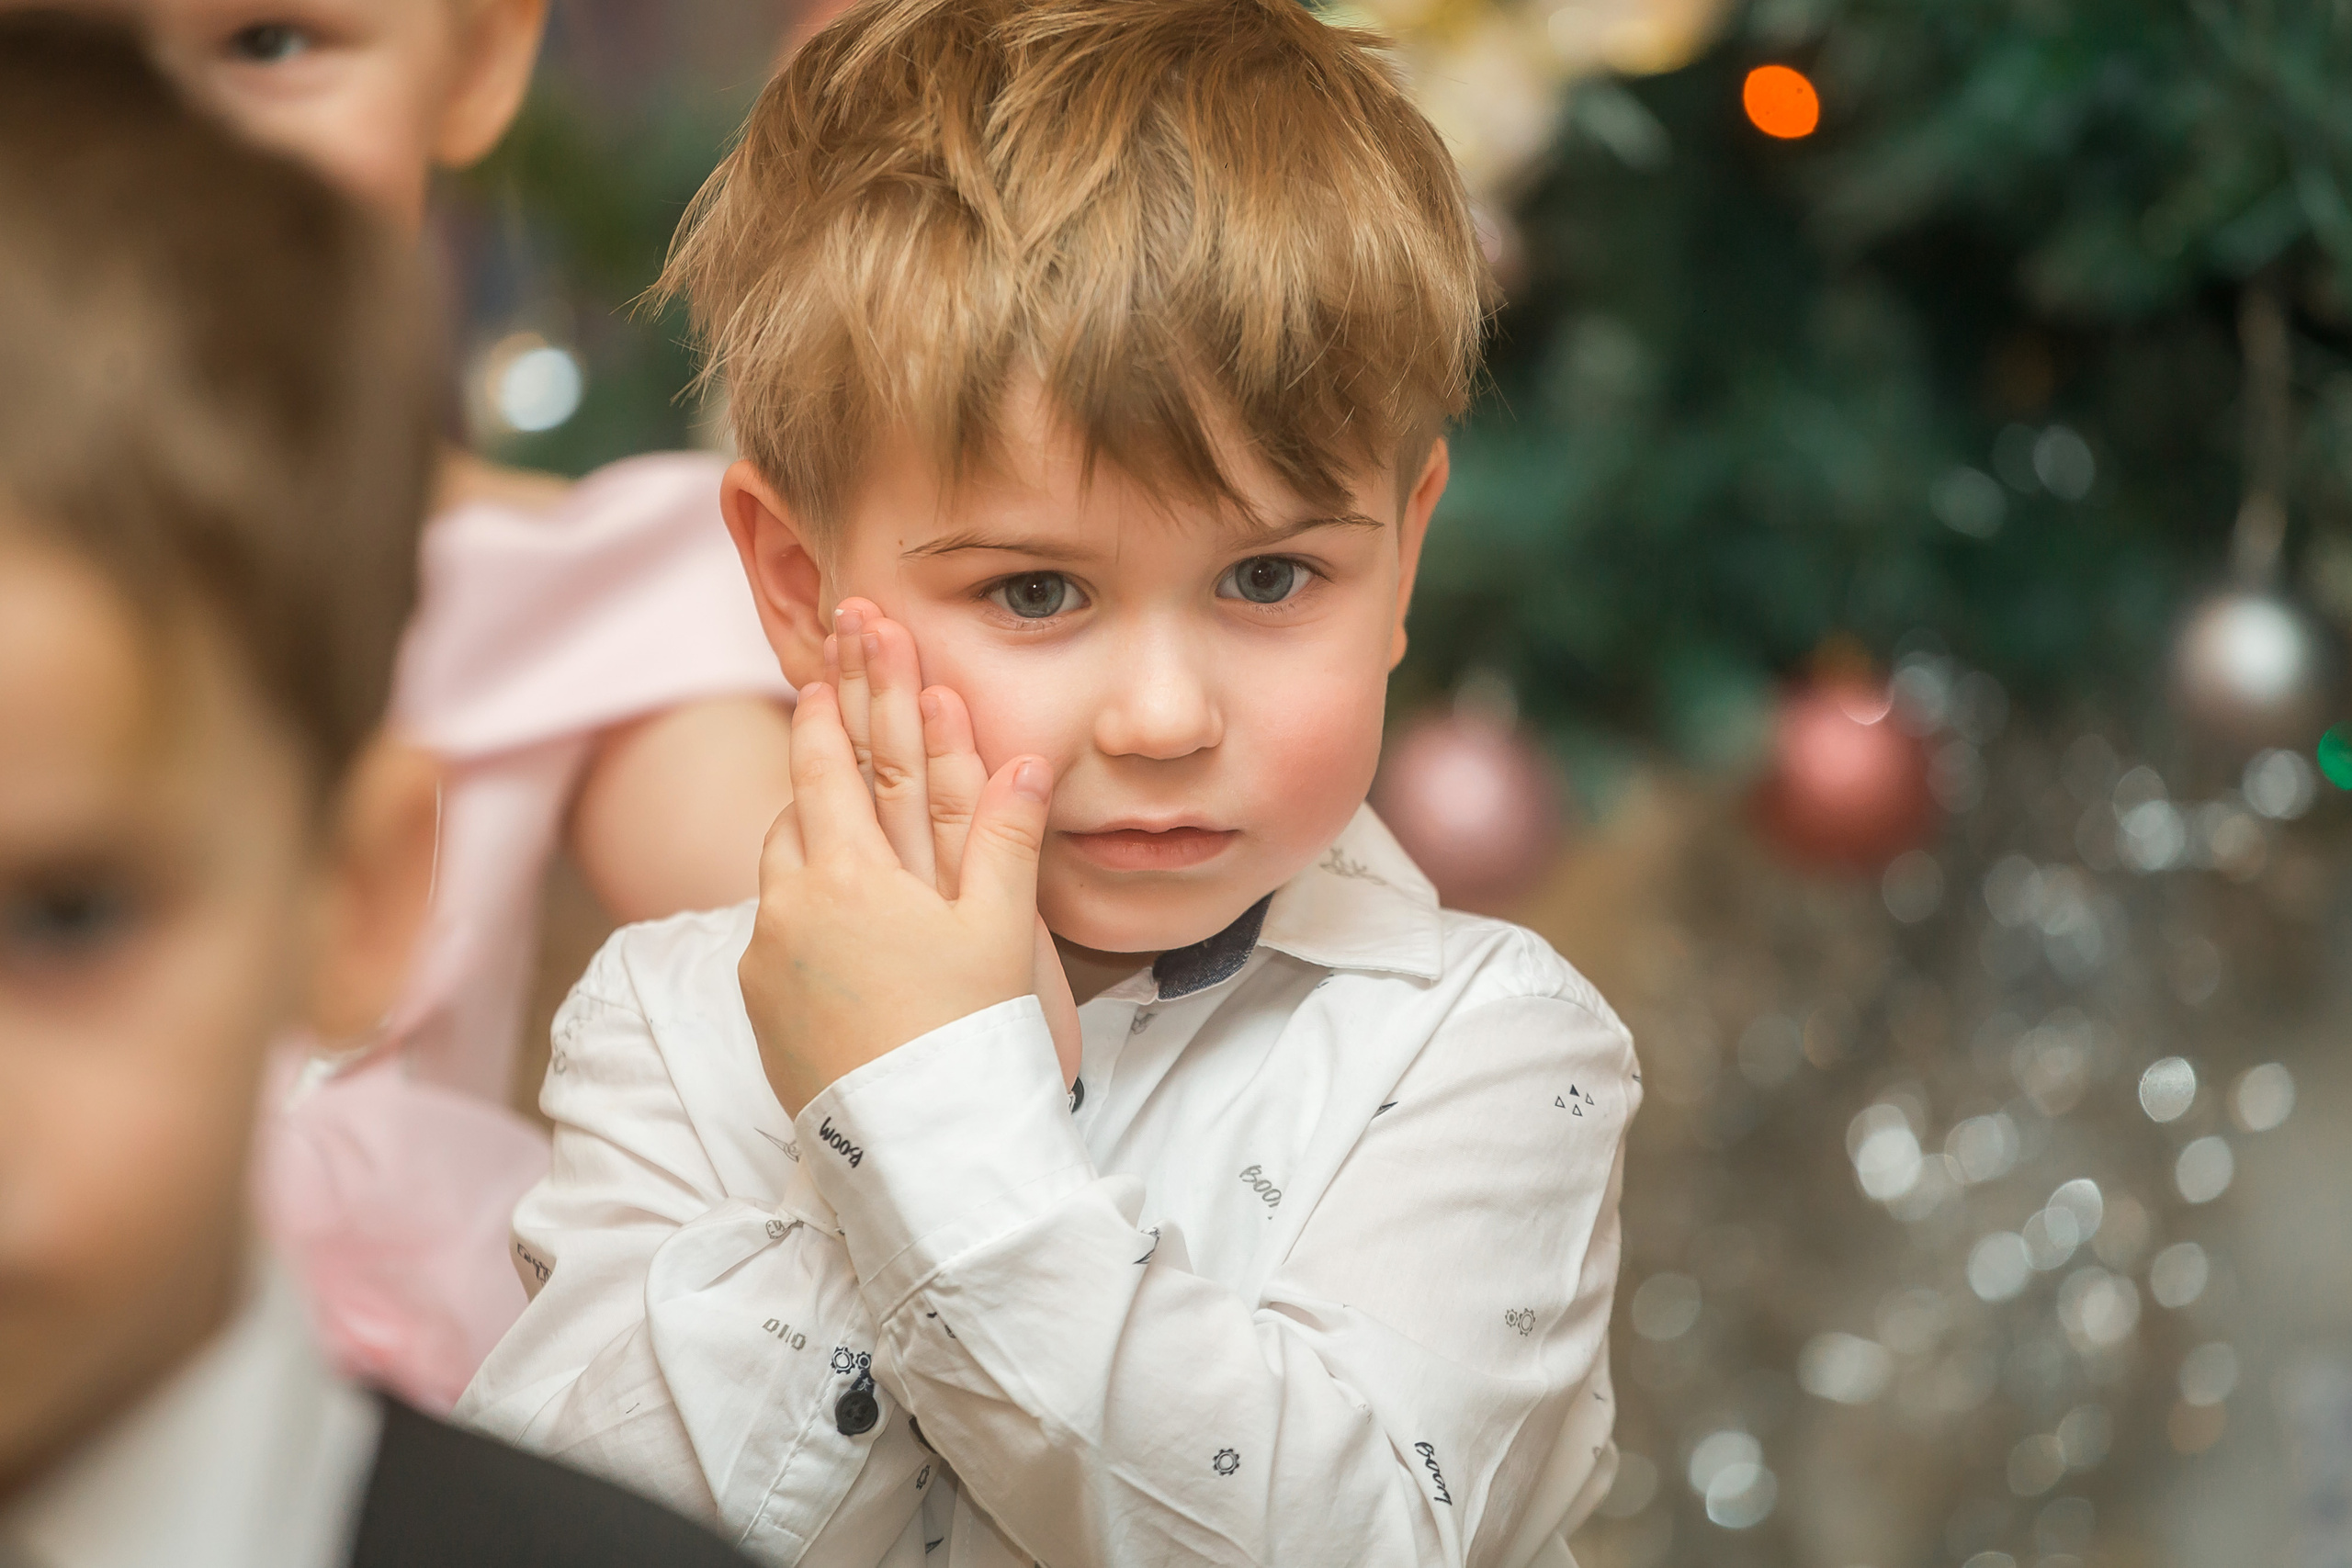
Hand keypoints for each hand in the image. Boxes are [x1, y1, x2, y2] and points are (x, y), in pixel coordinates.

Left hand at [740, 603, 1075, 1115]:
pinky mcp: (760, 1009)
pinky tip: (838, 930)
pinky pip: (774, 936)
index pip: (826, 770)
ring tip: (833, 824)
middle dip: (812, 765)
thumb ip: (1009, 837)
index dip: (826, 718)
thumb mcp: (1003, 931)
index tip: (820, 676)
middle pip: (794, 814)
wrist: (920, 1147)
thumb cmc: (970, 1035)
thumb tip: (1026, 760)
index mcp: (851, 875)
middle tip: (819, 714)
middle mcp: (792, 909)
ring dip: (804, 840)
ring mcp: (767, 962)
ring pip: (778, 875)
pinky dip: (802, 913)